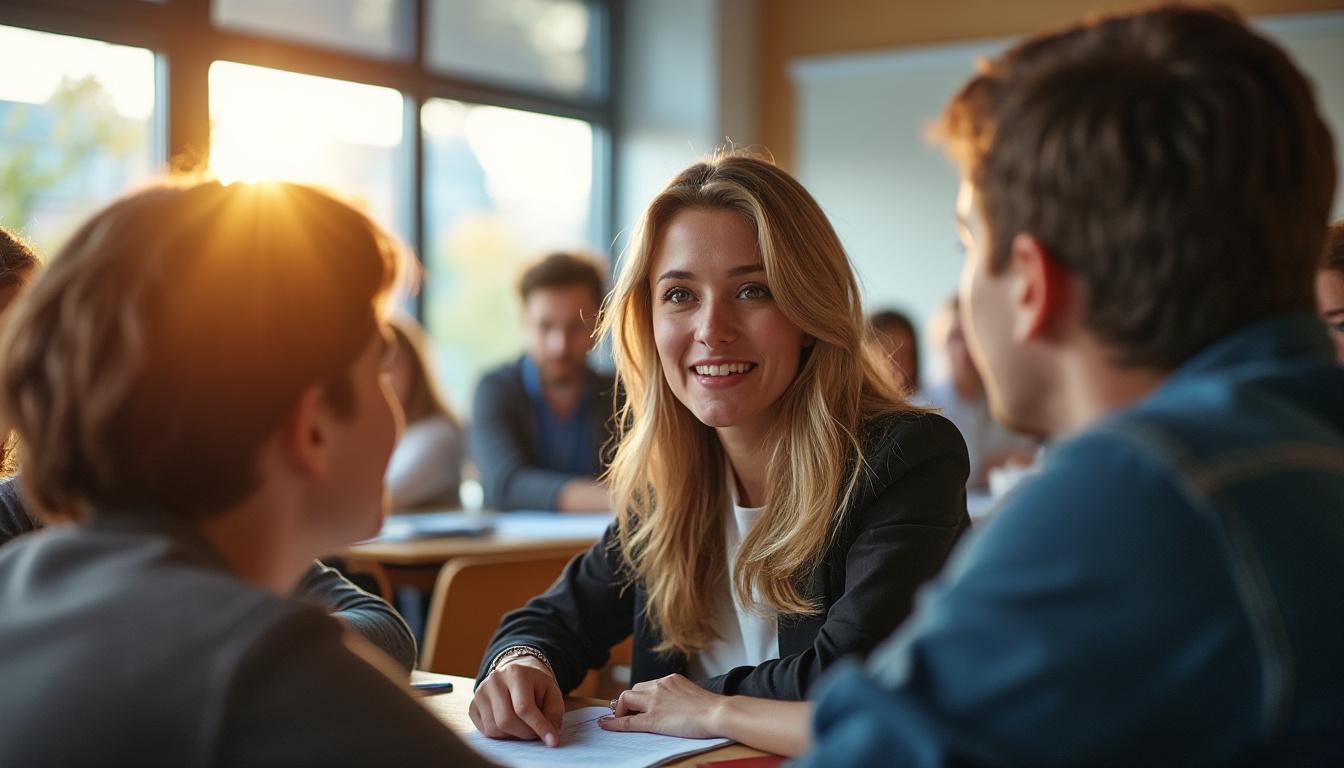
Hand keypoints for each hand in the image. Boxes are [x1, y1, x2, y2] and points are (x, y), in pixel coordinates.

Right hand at [468, 656, 564, 746]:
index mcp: (516, 673)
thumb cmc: (535, 685)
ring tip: (523, 724)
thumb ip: (553, 714)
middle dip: (525, 733)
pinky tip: (509, 723)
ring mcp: (480, 693)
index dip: (539, 727)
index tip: (551, 741)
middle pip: (506, 721)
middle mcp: (494, 681)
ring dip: (513, 734)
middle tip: (536, 732)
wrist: (516, 673)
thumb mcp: (551, 693)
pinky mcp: (473, 705)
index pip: (524, 708)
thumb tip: (549, 736)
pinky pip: (485, 731)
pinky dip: (501, 734)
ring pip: (495, 729)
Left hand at [598, 674, 726, 738]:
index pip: (647, 685)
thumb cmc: (712, 708)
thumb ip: (680, 695)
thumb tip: (675, 704)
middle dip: (629, 702)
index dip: (639, 696)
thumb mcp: (692, 693)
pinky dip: (614, 723)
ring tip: (624, 719)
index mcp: (670, 679)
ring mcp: (655, 701)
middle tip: (630, 714)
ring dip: (622, 710)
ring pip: (626, 699)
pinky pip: (628, 720)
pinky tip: (606, 725)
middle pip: (634, 690)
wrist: (718, 713)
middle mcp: (660, 685)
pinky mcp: (653, 719)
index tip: (636, 704)